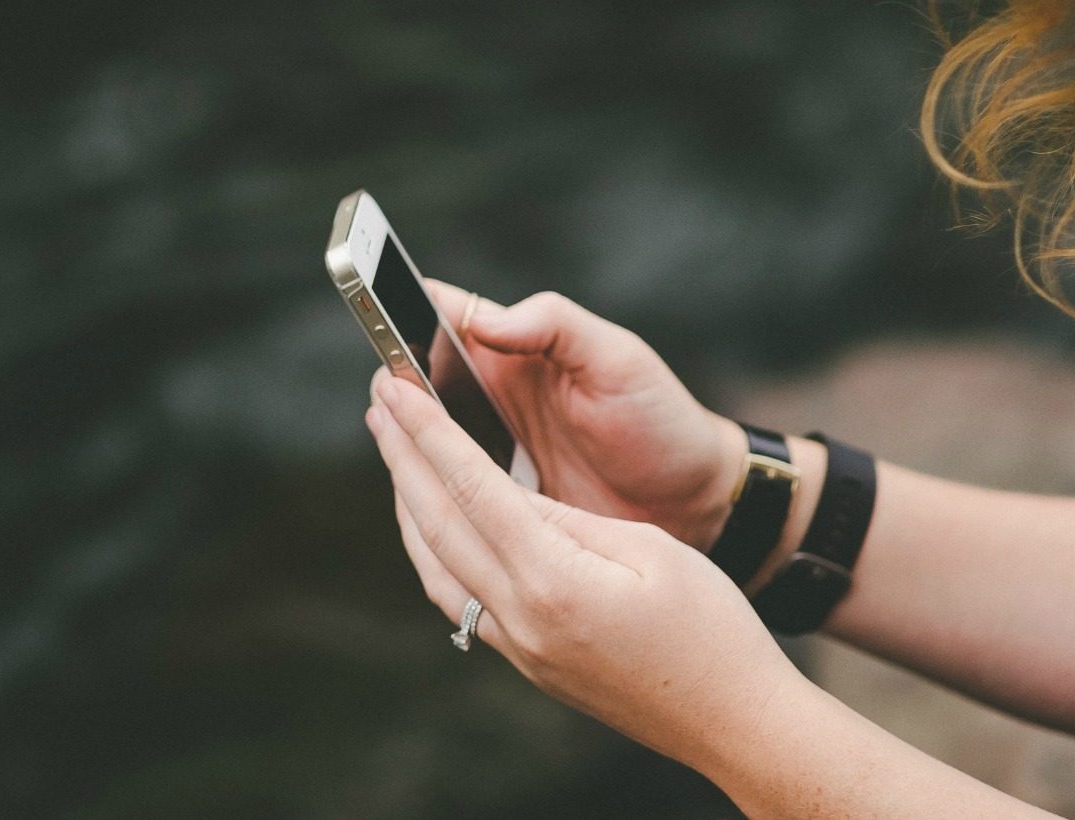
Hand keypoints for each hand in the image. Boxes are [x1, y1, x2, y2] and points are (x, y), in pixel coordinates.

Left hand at [365, 377, 800, 765]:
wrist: (735, 723)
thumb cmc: (713, 631)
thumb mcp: (651, 550)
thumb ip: (569, 521)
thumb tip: (506, 498)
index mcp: (555, 582)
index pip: (471, 491)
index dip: (429, 434)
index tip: (396, 390)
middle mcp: (522, 621)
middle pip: (439, 527)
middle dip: (403, 459)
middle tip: (379, 402)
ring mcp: (520, 650)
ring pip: (438, 568)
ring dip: (410, 506)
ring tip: (397, 455)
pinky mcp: (529, 664)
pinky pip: (460, 599)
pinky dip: (435, 551)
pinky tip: (437, 527)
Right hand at [405, 281, 746, 548]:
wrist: (697, 503)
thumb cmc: (661, 420)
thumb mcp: (617, 359)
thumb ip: (553, 325)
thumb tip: (481, 319)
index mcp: (516, 353)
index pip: (444, 317)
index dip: (405, 308)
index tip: (377, 308)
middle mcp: (494, 400)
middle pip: (420, 383)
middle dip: (395, 384)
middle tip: (386, 397)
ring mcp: (493, 456)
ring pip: (426, 444)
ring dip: (405, 442)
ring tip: (392, 441)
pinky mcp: (501, 506)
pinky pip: (450, 497)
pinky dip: (430, 495)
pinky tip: (419, 498)